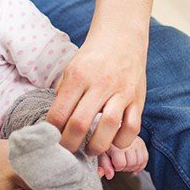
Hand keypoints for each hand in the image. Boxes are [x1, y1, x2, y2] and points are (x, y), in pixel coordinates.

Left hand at [46, 30, 146, 154]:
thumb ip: (63, 94)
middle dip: (70, 144)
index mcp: (78, 76)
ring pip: (108, 127)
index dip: (53, 131)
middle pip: (80, 123)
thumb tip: (54, 122)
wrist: (121, 39)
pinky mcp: (138, 99)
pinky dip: (121, 141)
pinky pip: (132, 128)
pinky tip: (112, 142)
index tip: (51, 139)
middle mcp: (100, 84)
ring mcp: (121, 92)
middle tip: (67, 150)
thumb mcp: (70, 69)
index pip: (60, 112)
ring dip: (96, 146)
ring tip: (90, 150)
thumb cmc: (92, 58)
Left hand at [98, 135, 148, 179]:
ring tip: (125, 163)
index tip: (113, 163)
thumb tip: (110, 176)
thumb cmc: (106, 143)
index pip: (121, 163)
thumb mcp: (101, 153)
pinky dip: (140, 164)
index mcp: (116, 144)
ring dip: (132, 166)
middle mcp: (128, 142)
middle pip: (132, 163)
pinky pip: (145, 158)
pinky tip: (133, 164)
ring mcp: (136, 142)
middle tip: (118, 163)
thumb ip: (104, 164)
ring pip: (140, 162)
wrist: (112, 131)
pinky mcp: (142, 143)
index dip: (116, 167)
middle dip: (125, 167)